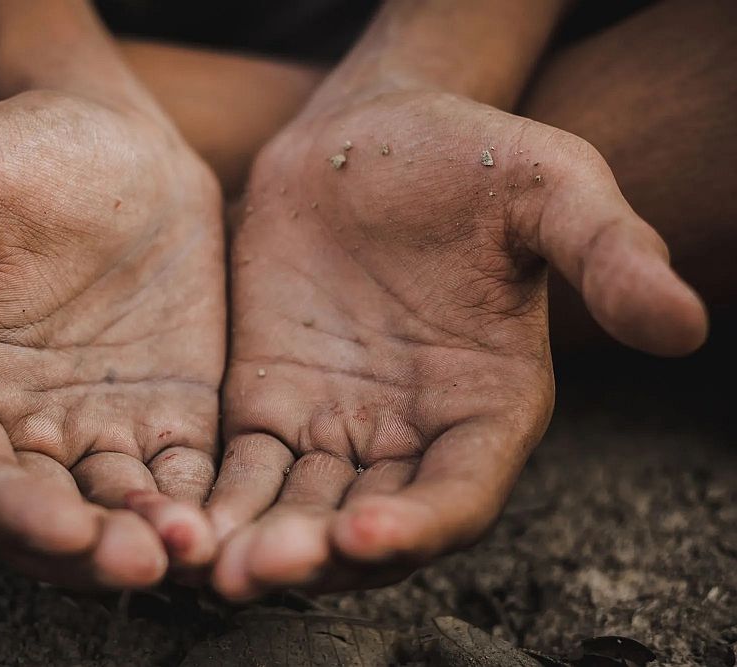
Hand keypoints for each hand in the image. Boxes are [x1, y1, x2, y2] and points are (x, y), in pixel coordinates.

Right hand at [0, 91, 225, 587]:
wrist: (118, 139)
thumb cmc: (16, 148)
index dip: (10, 509)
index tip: (63, 529)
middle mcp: (20, 422)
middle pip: (48, 515)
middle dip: (91, 550)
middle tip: (144, 562)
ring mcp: (100, 424)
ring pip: (119, 509)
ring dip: (153, 540)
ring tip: (195, 547)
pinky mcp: (170, 412)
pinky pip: (184, 475)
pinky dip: (203, 505)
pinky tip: (231, 518)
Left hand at [206, 89, 705, 598]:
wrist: (367, 133)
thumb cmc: (468, 156)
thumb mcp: (550, 187)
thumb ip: (609, 253)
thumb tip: (685, 324)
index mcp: (488, 405)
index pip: (462, 492)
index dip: (423, 524)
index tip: (369, 533)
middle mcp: (413, 434)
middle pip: (371, 522)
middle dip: (321, 555)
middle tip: (266, 570)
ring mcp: (337, 425)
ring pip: (300, 509)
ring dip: (260, 542)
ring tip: (213, 562)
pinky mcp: (270, 403)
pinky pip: (244, 468)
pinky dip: (219, 501)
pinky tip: (181, 519)